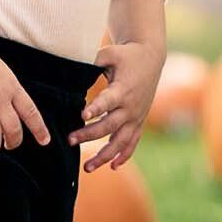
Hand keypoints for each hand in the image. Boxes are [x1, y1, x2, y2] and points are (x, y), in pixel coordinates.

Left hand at [72, 39, 164, 171]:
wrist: (151, 58)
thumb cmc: (126, 55)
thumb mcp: (110, 53)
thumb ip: (93, 62)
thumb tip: (70, 69)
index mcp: (122, 89)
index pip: (108, 101)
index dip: (95, 108)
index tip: (82, 116)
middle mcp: (130, 107)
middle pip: (109, 126)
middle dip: (89, 135)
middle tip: (69, 140)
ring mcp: (136, 117)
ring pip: (120, 142)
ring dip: (104, 156)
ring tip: (87, 168)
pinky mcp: (139, 121)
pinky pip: (132, 142)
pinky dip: (123, 156)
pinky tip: (112, 167)